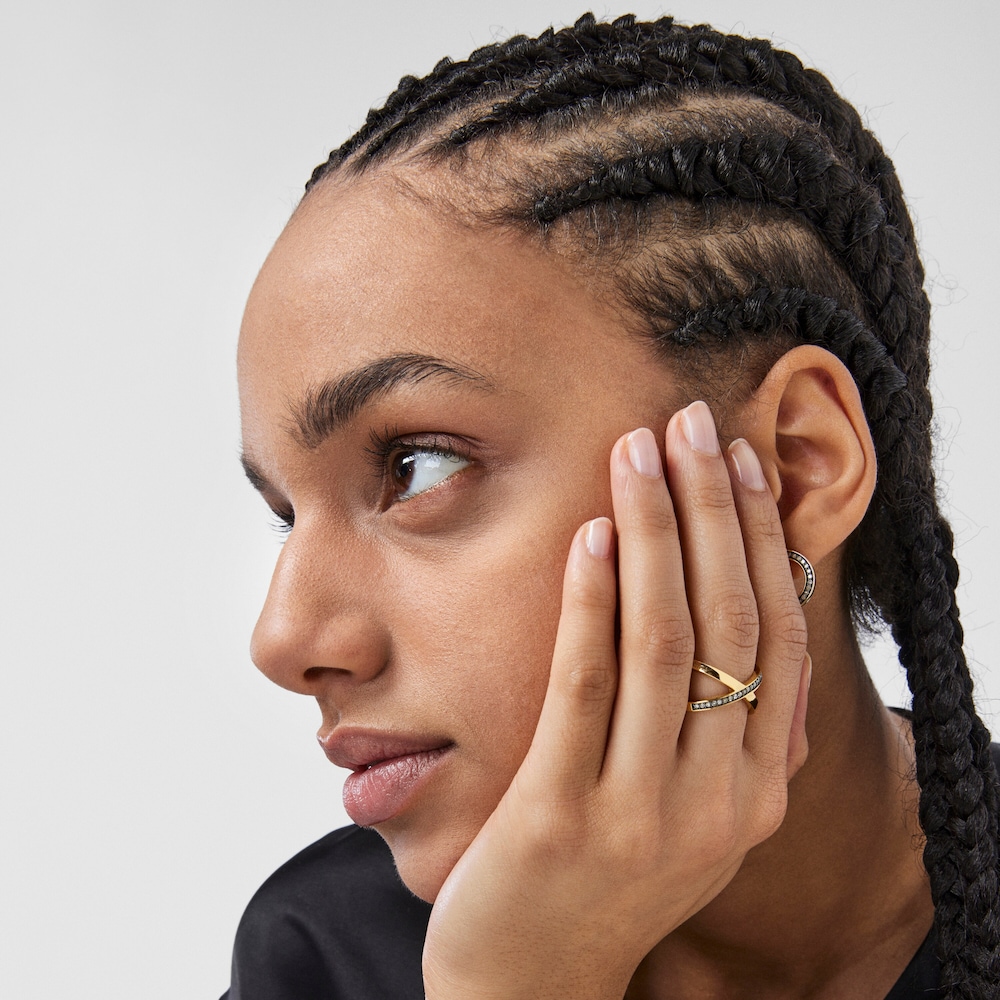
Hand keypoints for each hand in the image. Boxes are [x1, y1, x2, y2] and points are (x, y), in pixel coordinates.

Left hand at [422, 402, 810, 999]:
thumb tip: (763, 622)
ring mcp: (641, 810)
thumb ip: (733, 731)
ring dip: (654, 534)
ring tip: (638, 452)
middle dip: (712, 510)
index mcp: (756, 788)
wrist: (532, 983)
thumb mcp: (695, 811)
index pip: (777, 637)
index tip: (742, 460)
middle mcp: (717, 798)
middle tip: (690, 422)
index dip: (761, 539)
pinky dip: (591, 603)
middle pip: (729, 621)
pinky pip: (585, 687)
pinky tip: (587, 535)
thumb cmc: (611, 874)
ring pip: (665, 642)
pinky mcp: (561, 816)